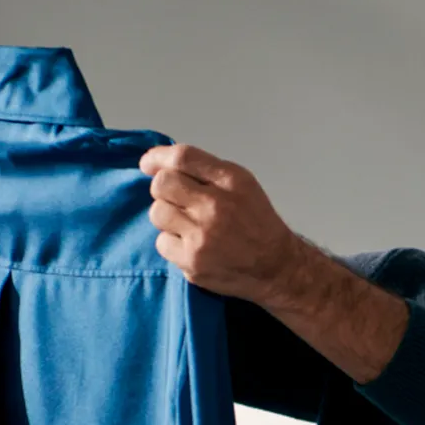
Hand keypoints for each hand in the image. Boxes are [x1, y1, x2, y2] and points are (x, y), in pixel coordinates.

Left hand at [138, 144, 304, 303]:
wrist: (275, 266)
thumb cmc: (256, 221)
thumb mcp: (241, 184)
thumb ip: (206, 171)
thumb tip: (159, 165)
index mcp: (231, 181)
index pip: (183, 158)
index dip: (157, 157)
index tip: (148, 164)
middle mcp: (216, 206)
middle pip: (162, 184)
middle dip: (162, 189)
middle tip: (175, 199)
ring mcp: (202, 237)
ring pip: (158, 213)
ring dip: (167, 216)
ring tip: (186, 223)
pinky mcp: (193, 263)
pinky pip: (162, 243)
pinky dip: (172, 242)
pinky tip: (190, 245)